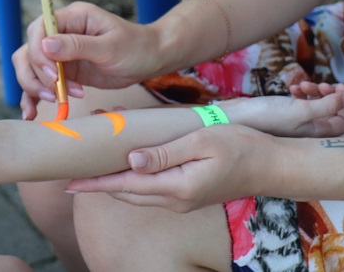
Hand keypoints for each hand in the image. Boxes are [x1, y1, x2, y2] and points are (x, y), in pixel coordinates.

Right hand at [12, 2, 162, 118]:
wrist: (149, 60)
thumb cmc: (135, 47)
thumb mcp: (110, 47)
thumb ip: (77, 46)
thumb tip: (45, 45)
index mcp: (72, 17)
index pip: (39, 30)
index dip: (39, 53)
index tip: (53, 74)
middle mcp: (60, 33)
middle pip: (29, 50)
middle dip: (36, 74)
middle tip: (55, 92)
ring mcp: (59, 53)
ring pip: (30, 68)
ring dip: (34, 87)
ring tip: (55, 101)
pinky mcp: (62, 71)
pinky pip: (40, 82)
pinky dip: (34, 97)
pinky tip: (33, 113)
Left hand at [66, 125, 276, 212]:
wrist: (274, 165)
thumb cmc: (241, 147)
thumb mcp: (201, 143)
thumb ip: (164, 154)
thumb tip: (130, 162)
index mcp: (176, 187)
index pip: (125, 186)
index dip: (95, 183)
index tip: (69, 181)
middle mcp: (176, 200)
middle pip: (126, 193)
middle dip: (98, 182)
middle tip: (74, 168)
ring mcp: (183, 200)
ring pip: (138, 193)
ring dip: (115, 179)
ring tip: (94, 162)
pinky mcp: (189, 194)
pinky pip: (152, 188)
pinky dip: (134, 177)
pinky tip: (128, 161)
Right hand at [222, 83, 343, 137]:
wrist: (235, 118)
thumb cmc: (266, 117)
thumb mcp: (299, 111)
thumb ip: (325, 105)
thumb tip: (342, 99)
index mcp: (316, 134)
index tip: (338, 88)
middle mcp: (309, 130)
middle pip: (333, 112)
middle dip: (330, 95)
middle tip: (320, 84)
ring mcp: (297, 122)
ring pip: (317, 105)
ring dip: (315, 91)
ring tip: (302, 85)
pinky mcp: (285, 114)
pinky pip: (303, 103)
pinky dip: (302, 93)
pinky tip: (292, 88)